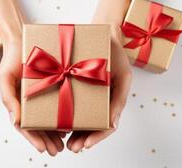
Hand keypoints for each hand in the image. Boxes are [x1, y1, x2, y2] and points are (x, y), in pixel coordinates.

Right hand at [0, 36, 64, 155]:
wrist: (23, 40)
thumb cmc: (11, 58)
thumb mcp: (5, 77)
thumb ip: (8, 99)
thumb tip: (16, 120)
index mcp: (18, 103)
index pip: (24, 126)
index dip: (33, 138)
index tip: (43, 149)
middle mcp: (30, 102)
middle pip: (38, 126)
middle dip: (47, 140)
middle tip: (58, 151)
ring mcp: (41, 95)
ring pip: (48, 119)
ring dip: (55, 133)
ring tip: (65, 145)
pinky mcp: (53, 86)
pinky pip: (57, 104)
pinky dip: (62, 116)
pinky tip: (70, 125)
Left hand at [67, 24, 131, 151]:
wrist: (104, 33)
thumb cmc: (116, 54)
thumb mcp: (123, 76)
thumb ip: (119, 99)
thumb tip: (112, 123)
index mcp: (111, 100)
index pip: (106, 125)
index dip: (96, 137)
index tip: (85, 145)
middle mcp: (99, 100)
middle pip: (92, 126)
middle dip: (82, 139)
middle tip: (72, 148)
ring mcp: (87, 94)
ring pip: (81, 119)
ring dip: (73, 132)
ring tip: (64, 142)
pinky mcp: (75, 85)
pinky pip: (71, 103)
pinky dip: (66, 115)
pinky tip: (58, 123)